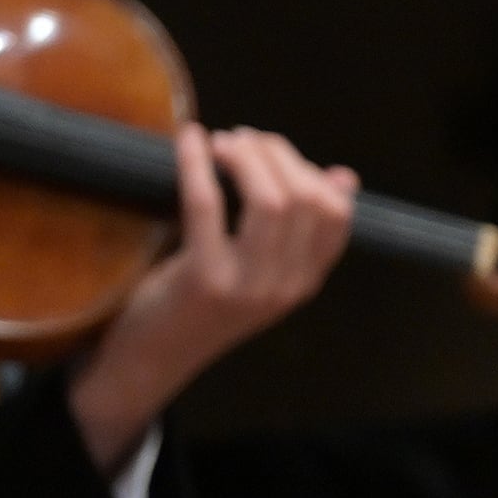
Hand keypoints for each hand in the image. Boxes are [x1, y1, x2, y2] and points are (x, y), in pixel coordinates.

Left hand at [67, 124, 356, 471]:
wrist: (153, 360)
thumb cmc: (204, 306)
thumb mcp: (264, 272)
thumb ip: (300, 231)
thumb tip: (344, 176)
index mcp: (306, 281)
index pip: (337, 213)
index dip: (310, 169)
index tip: (275, 152)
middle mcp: (286, 285)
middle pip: (304, 198)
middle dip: (276, 153)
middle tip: (243, 137)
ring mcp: (247, 285)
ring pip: (269, 199)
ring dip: (247, 156)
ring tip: (224, 141)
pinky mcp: (203, 279)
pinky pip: (208, 205)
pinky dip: (199, 163)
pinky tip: (191, 140)